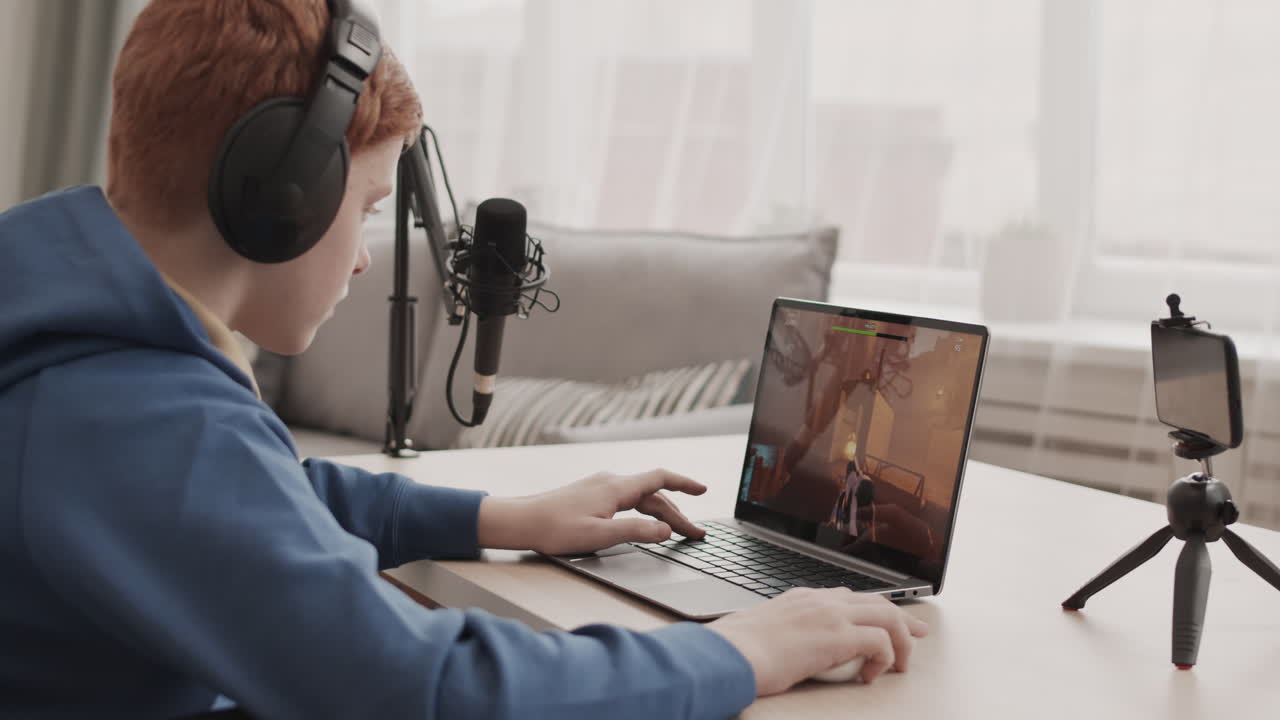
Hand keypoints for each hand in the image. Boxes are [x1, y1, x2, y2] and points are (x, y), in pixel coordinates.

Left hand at [477, 469, 707, 554]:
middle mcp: (611, 482)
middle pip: (653, 494)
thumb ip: (635, 533)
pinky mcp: (591, 495)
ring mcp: (600, 487)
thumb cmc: (554, 529)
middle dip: (678, 513)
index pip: (660, 479)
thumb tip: (666, 532)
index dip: (684, 484)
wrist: (521, 520)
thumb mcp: (600, 535)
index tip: (703, 490)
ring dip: (661, 514)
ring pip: (640, 498)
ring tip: (676, 532)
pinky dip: (644, 511)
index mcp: (616, 488)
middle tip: (695, 534)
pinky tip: (645, 522)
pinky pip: (627, 500)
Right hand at [707, 589, 927, 695]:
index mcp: (804, 598)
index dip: (875, 608)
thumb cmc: (738, 649)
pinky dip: (884, 660)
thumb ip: (785, 631)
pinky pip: (881, 642)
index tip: (890, 620)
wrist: (730, 652)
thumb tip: (789, 646)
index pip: (851, 596)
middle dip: (904, 619)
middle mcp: (821, 600)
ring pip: (888, 616)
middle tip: (919, 635)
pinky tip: (869, 676)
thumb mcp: (764, 631)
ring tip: (898, 665)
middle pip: (878, 601)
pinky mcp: (837, 637)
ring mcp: (831, 615)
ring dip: (901, 642)